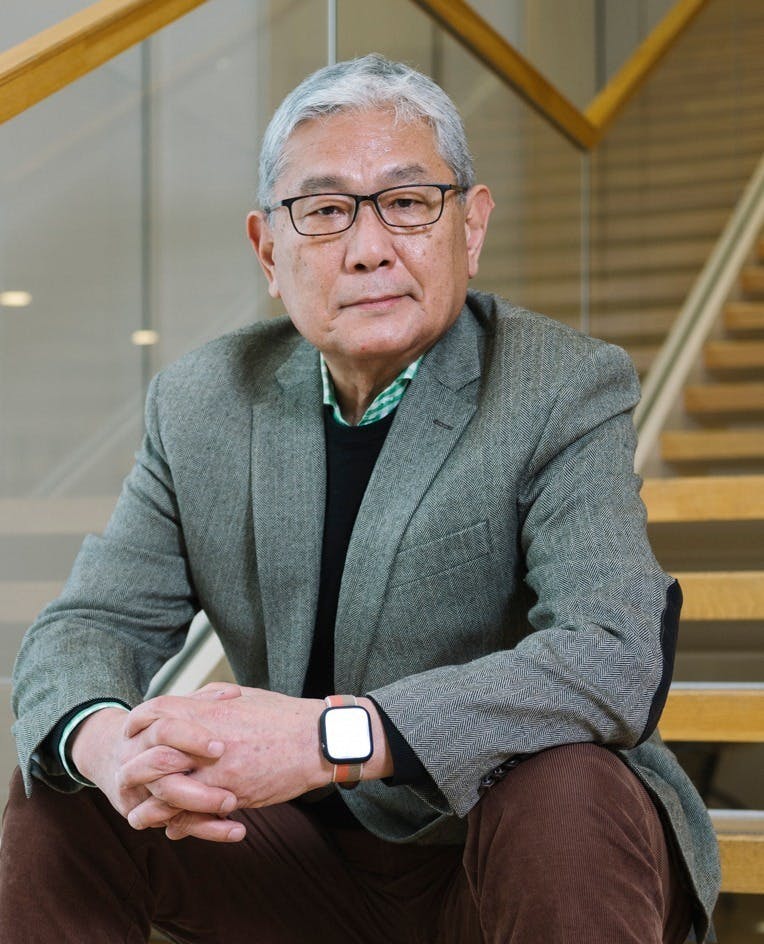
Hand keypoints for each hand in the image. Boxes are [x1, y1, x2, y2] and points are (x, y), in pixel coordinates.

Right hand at [69, 705, 243, 841]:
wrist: (108, 755)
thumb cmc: (155, 730)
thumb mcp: (172, 712)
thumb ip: (202, 702)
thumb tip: (234, 694)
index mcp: (143, 728)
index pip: (164, 729)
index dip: (191, 737)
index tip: (221, 747)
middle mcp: (134, 758)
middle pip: (160, 764)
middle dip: (195, 773)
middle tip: (231, 786)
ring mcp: (135, 789)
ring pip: (164, 798)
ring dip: (201, 803)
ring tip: (235, 805)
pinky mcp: (140, 813)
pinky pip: (173, 825)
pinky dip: (206, 829)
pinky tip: (237, 830)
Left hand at [121, 687, 329, 838]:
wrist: (315, 740)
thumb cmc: (281, 715)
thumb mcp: (241, 696)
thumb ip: (209, 700)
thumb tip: (188, 703)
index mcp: (207, 710)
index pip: (154, 712)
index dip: (137, 723)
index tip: (132, 733)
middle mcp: (205, 740)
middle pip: (151, 755)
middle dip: (135, 769)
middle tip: (127, 778)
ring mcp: (216, 770)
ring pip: (166, 793)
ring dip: (150, 806)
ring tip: (140, 814)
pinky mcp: (231, 795)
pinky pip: (193, 815)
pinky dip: (178, 824)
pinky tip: (173, 827)